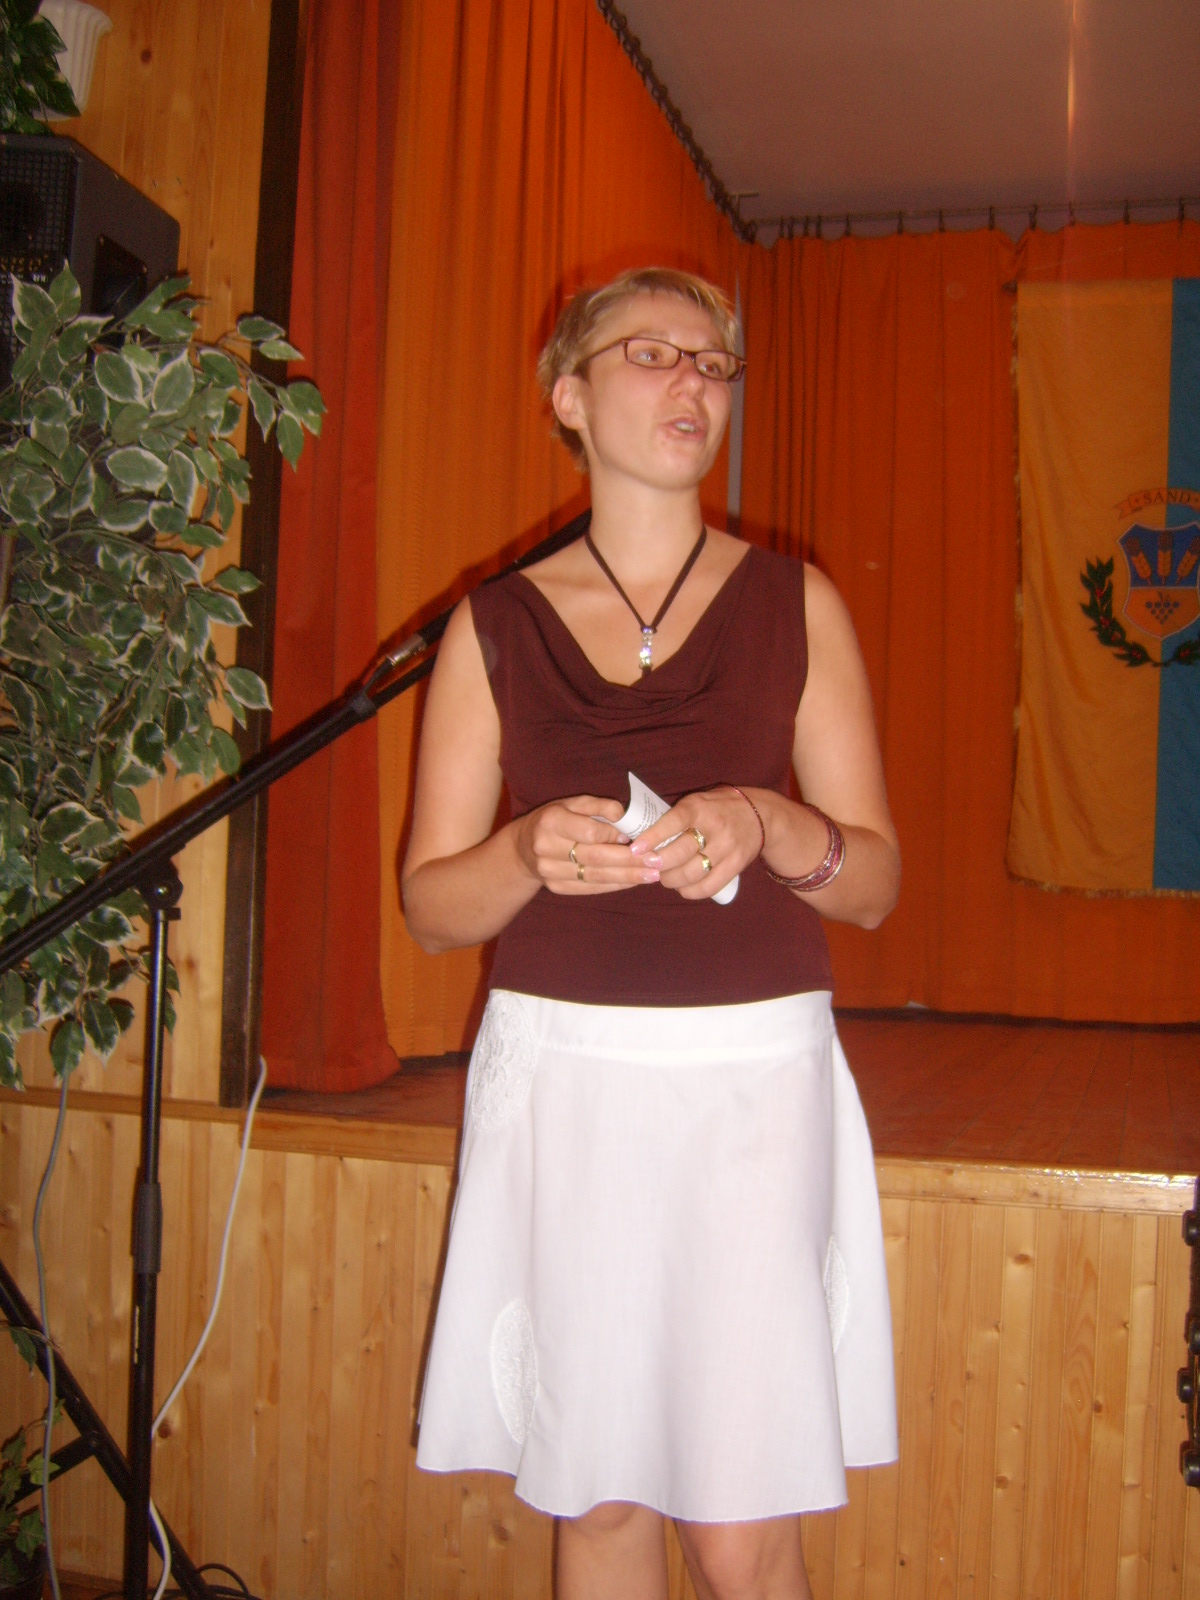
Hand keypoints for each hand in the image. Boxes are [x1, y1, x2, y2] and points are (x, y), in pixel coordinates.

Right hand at [514, 795, 658, 894]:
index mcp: (550, 821)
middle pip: (595, 857)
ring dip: (627, 876)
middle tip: (657, 860)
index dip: (614, 836)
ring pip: (595, 876)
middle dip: (629, 860)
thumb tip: (623, 814)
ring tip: (652, 874)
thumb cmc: (556, 820)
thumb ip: (598, 806)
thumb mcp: (572, 803)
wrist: (524, 848)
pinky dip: (615, 886)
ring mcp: (549, 871)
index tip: (636, 838)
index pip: (589, 832)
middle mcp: (546, 848)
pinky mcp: (556, 887)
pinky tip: (634, 882)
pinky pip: (590, 888)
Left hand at [629, 785, 762, 899]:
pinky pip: (708, 887)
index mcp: (700, 807)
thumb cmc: (718, 808)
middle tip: (649, 866)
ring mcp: (727, 848)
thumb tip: (644, 840)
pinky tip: (682, 887)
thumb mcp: (698, 802)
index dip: (653, 836)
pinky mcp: (736, 865)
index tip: (636, 849)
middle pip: (680, 853)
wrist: (760, 815)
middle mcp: (715, 827)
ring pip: (692, 873)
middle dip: (658, 864)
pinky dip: (690, 891)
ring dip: (671, 880)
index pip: (674, 822)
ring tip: (664, 877)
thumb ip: (676, 818)